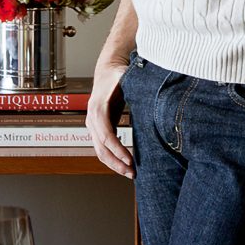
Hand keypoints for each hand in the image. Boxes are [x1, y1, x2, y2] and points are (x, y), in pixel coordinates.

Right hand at [86, 54, 134, 178]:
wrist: (106, 71)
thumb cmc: (118, 74)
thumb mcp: (126, 78)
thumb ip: (134, 86)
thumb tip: (152, 92)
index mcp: (98, 107)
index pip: (106, 135)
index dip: (118, 149)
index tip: (130, 160)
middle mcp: (92, 118)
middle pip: (101, 148)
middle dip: (116, 163)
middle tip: (132, 173)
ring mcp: (92, 125)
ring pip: (100, 151)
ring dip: (114, 164)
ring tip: (131, 173)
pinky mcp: (97, 129)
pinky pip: (102, 148)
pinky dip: (112, 158)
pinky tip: (125, 164)